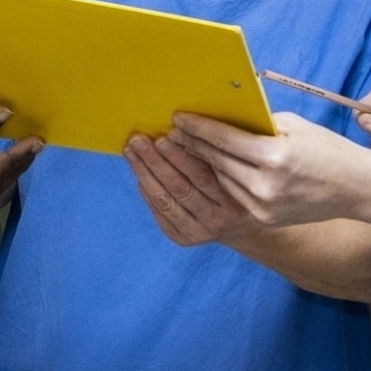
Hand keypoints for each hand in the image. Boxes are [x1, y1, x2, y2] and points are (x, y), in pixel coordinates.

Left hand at [125, 132, 247, 245]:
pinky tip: (139, 172)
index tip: (164, 134)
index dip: (180, 155)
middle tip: (138, 139)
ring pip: (164, 200)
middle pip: (178, 187)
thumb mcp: (234, 173)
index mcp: (233, 200)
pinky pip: (159, 211)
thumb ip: (212, 157)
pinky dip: (147, 190)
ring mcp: (197, 232)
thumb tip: (177, 132)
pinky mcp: (182, 238)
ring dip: (143, 173)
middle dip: (155, 161)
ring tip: (130, 151)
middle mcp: (216, 219)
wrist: (240, 227)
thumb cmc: (234, 189)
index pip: (202, 175)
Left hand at [169, 112, 370, 227]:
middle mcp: (266, 185)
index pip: (224, 139)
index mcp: (276, 156)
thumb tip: (222, 114)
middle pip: (216, 161)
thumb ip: (258, 123)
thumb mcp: (294, 126)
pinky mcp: (264, 218)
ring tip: (182, 147)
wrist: (355, 189)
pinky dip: (221, 178)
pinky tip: (208, 166)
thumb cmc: (326, 149)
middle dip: (191, 145)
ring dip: (201, 163)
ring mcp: (264, 206)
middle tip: (170, 131)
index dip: (198, 127)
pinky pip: (233, 193)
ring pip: (220, 179)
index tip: (178, 118)